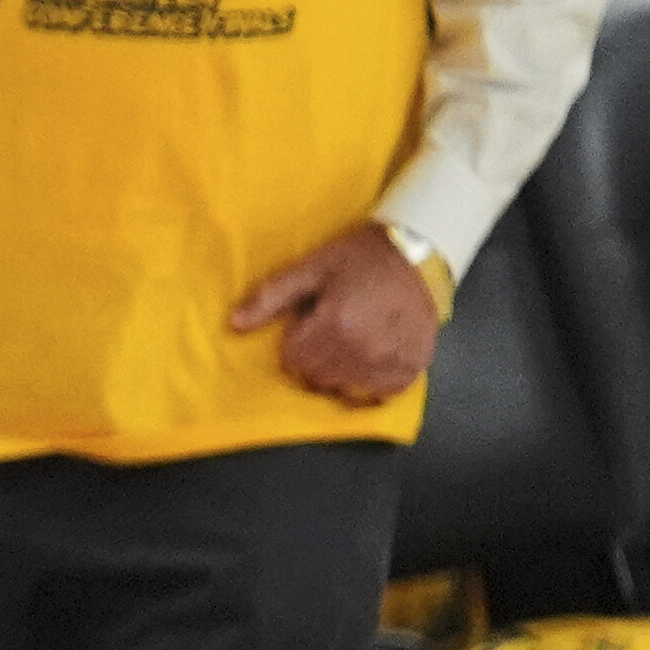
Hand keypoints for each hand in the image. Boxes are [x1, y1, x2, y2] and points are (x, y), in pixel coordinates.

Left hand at [233, 221, 440, 403]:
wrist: (415, 256)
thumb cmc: (358, 259)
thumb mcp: (309, 269)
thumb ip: (270, 298)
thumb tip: (233, 324)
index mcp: (337, 324)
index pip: (295, 361)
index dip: (294, 343)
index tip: (307, 325)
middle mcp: (366, 349)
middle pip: (318, 377)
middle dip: (314, 357)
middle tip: (328, 331)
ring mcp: (393, 361)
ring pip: (344, 388)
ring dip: (339, 371)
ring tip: (348, 342)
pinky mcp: (413, 367)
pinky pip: (378, 394)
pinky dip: (368, 382)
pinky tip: (367, 360)